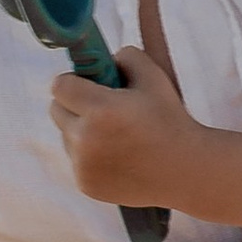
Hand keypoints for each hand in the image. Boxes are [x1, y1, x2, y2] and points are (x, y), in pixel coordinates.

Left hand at [51, 47, 198, 205]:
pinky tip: (118, 155)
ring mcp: (83, 166)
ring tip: (116, 135)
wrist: (186, 171)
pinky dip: (89, 155)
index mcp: (100, 109)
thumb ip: (126, 56)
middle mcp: (86, 140)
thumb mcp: (154, 77)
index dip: (74, 81)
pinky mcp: (85, 185)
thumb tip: (103, 58)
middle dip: (74, 104)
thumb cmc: (171, 120)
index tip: (89, 84)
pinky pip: (76, 160)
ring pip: (66, 136)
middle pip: (56, 110)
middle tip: (101, 107)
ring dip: (81, 131)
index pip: (60, 86)